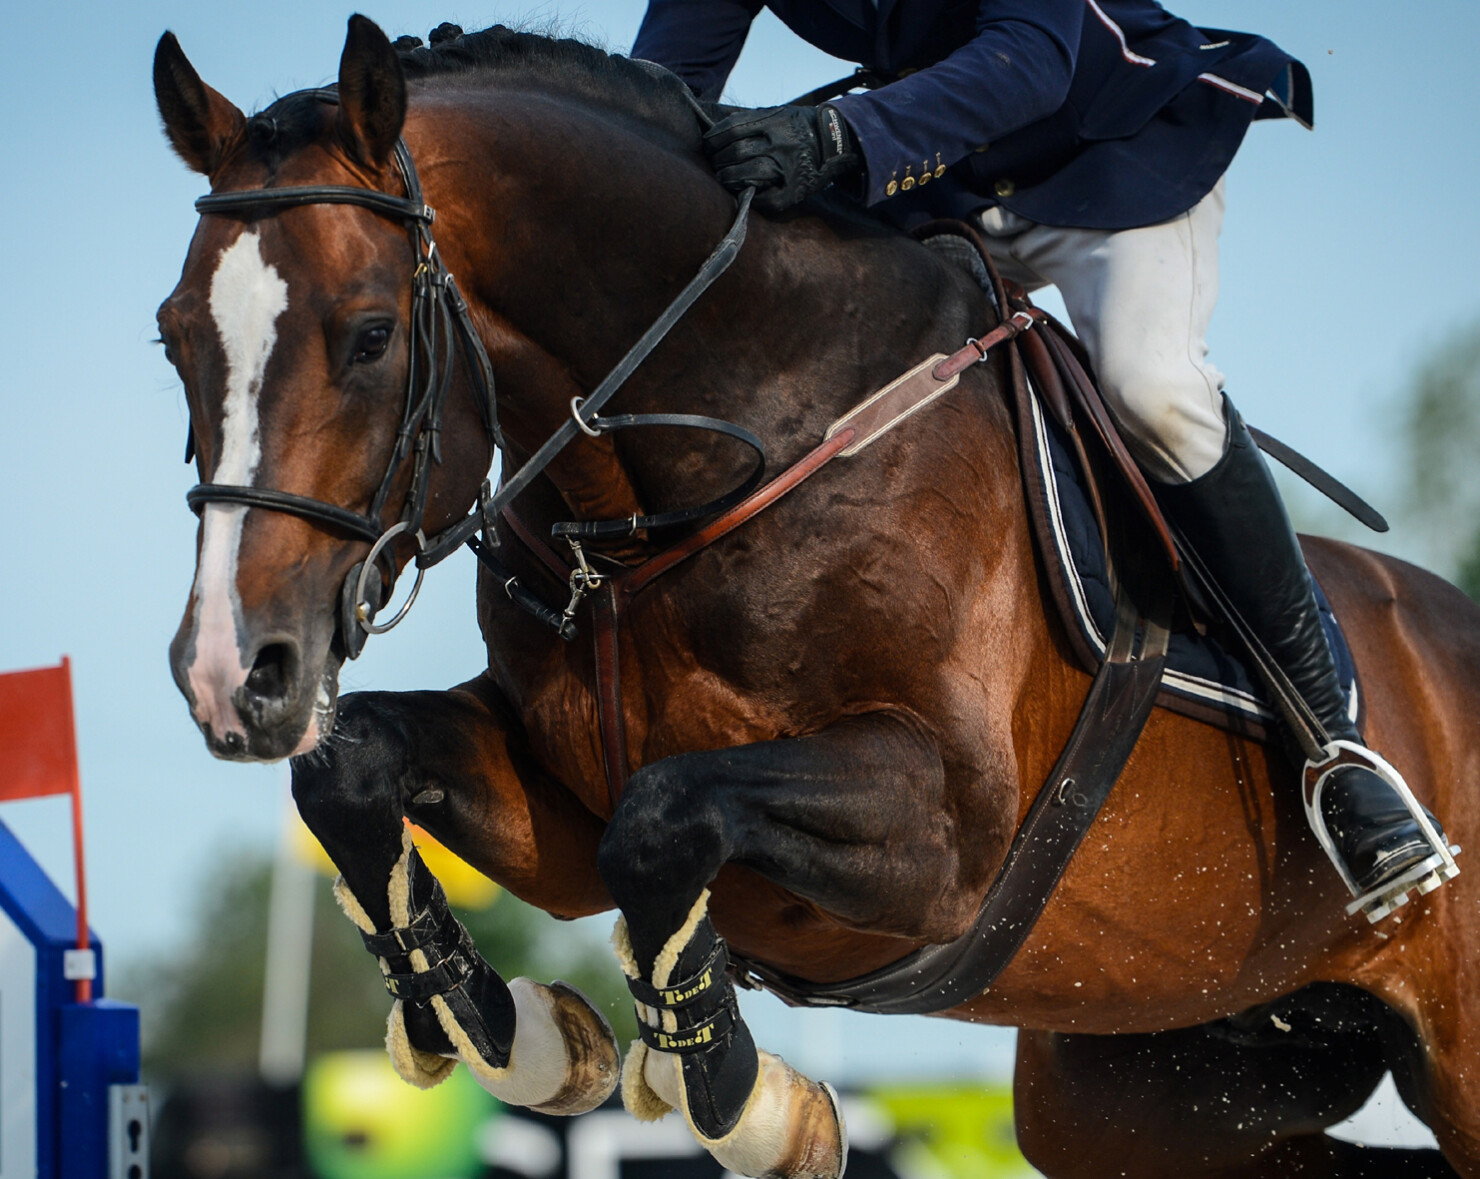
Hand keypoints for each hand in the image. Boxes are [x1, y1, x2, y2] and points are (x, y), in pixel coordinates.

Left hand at [703, 104, 860, 212]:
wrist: (836, 140)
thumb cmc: (801, 126)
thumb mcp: (779, 113)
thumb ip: (752, 120)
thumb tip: (717, 132)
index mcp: (775, 121)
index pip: (732, 129)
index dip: (714, 139)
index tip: (708, 144)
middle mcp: (780, 143)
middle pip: (736, 152)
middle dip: (718, 159)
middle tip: (714, 163)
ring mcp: (788, 168)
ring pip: (747, 174)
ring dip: (728, 178)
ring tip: (723, 178)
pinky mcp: (794, 189)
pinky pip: (766, 198)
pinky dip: (751, 197)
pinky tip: (743, 193)